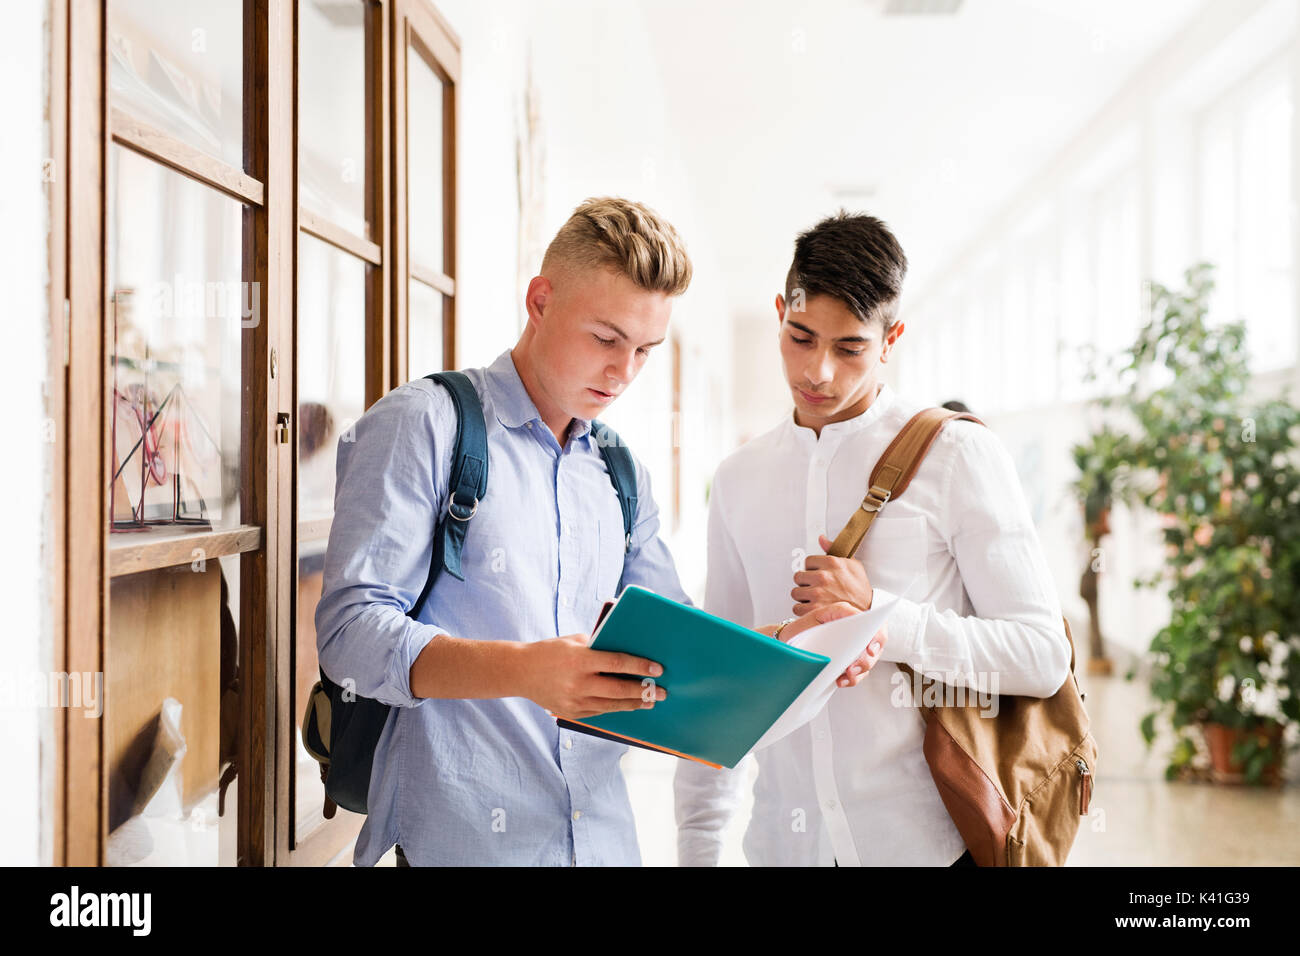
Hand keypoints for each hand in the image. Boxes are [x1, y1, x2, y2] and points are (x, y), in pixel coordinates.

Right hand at [517, 634, 666, 718]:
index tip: (657, 668)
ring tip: (651, 701)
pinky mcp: (572, 713)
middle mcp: (578, 682)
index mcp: (580, 659)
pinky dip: (616, 708)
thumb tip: (626, 648)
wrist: (521, 672)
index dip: (639, 666)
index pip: (617, 663)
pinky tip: (629, 704)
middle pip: (619, 689)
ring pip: (612, 705)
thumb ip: (598, 645)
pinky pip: (600, 712)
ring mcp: (574, 701)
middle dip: (644, 691)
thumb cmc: (550, 651)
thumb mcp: (574, 641)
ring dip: (635, 703)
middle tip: (662, 691)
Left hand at [770, 602, 887, 688]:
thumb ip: (838, 614)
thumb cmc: (805, 627)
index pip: (875, 627)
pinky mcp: (848, 664)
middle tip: (853, 668)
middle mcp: (857, 635)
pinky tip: (841, 681)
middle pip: (874, 649)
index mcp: (851, 618)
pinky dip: (850, 680)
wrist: (791, 640)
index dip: (877, 638)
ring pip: (867, 663)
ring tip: (846, 676)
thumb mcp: (819, 615)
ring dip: (859, 672)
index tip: (871, 649)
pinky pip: (856, 675)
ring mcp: (854, 651)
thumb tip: (854, 619)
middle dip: (866, 661)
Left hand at [791, 534, 873, 616]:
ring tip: (815, 598)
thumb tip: (822, 539)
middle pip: (798, 576)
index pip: (807, 561)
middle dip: (805, 582)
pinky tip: (814, 608)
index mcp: (831, 562)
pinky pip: (797, 607)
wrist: (867, 611)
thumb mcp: (853, 564)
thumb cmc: (860, 590)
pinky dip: (803, 610)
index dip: (812, 569)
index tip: (817, 574)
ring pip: (795, 592)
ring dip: (803, 597)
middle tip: (815, 587)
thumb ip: (834, 549)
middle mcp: (823, 576)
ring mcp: (818, 593)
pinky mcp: (815, 608)